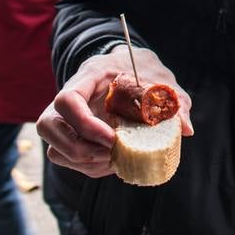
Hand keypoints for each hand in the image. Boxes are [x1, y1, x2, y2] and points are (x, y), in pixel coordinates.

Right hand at [36, 45, 192, 177]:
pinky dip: (88, 167)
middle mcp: (70, 96)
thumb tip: (186, 129)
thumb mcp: (162, 79)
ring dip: (82, 162)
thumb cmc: (144, 71)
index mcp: (90, 76)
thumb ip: (174, 100)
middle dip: (78, 149)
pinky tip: (113, 161)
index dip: (84, 124)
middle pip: (49, 127)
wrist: (132, 66)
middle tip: (112, 153)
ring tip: (114, 159)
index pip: (67, 100)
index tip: (112, 137)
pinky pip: (66, 158)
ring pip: (55, 147)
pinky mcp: (72, 135)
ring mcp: (66, 117)